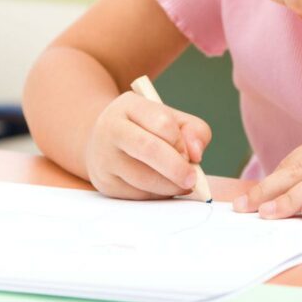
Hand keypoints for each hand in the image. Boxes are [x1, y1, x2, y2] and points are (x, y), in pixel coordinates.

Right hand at [85, 91, 211, 199]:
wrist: (105, 142)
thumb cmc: (146, 129)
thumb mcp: (171, 119)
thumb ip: (194, 131)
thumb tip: (196, 155)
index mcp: (130, 106)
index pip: (162, 122)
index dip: (181, 142)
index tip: (190, 154)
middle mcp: (111, 128)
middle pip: (149, 149)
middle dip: (176, 168)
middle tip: (192, 179)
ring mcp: (105, 157)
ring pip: (143, 178)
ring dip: (169, 185)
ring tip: (182, 184)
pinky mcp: (105, 183)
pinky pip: (137, 195)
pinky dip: (157, 195)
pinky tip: (164, 188)